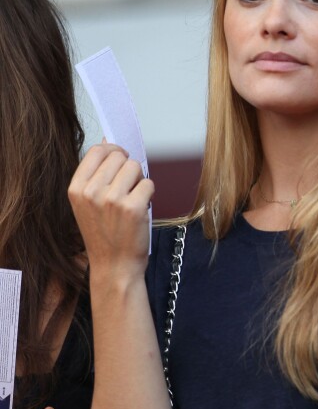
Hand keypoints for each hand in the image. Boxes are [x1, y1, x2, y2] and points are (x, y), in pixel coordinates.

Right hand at [68, 142, 154, 279]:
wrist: (114, 266)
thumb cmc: (104, 234)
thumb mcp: (88, 203)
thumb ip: (95, 174)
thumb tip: (107, 141)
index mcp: (76, 189)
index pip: (97, 150)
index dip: (113, 152)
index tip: (119, 163)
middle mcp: (91, 192)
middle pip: (119, 156)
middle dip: (128, 169)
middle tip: (127, 189)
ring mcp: (112, 200)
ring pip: (136, 167)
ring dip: (139, 181)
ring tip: (132, 200)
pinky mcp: (133, 208)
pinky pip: (149, 184)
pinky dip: (149, 195)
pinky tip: (140, 210)